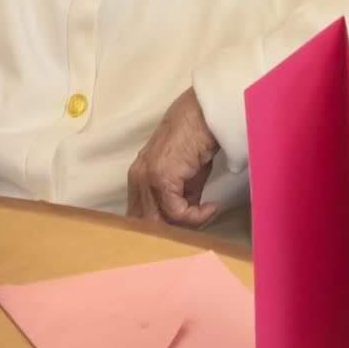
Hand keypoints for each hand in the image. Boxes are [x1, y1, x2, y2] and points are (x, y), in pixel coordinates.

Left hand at [126, 90, 223, 228]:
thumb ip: (181, 199)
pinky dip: (196, 216)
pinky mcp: (161, 179)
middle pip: (146, 223)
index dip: (160, 229)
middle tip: (197, 226)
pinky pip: (176, 212)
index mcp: (139, 177)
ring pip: (159, 221)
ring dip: (186, 225)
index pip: (139, 216)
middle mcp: (137, 178)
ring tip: (207, 213)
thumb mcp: (187, 177)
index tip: (184, 232)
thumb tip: (186, 221)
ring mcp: (146, 178)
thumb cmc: (197, 140)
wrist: (203, 116)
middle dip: (172, 232)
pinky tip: (211, 206)